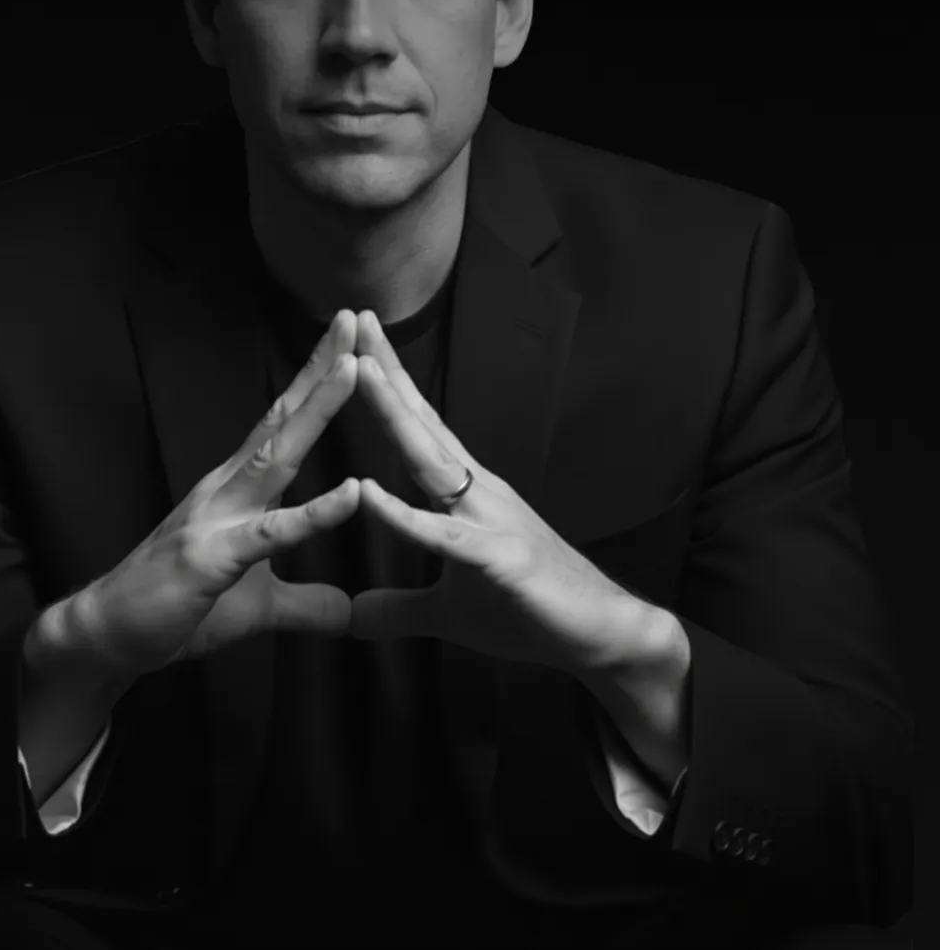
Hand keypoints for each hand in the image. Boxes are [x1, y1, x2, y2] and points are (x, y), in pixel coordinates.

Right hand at [76, 310, 362, 676]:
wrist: (105, 638)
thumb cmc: (176, 610)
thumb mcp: (257, 607)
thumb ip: (305, 603)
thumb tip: (348, 613)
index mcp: (237, 490)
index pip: (284, 425)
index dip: (316, 382)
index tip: (352, 341)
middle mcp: (226, 490)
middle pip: (283, 418)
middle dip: (320, 368)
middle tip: (353, 318)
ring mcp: (215, 519)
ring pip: (276, 456)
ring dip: (316, 408)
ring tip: (352, 368)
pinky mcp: (210, 559)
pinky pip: (270, 534)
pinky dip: (314, 514)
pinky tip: (352, 494)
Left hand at [349, 310, 640, 673]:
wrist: (601, 636)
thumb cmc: (529, 611)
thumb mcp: (449, 612)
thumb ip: (399, 607)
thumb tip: (354, 616)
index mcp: (465, 494)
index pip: (420, 429)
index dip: (389, 388)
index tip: (357, 345)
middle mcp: (477, 492)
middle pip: (422, 423)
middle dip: (388, 373)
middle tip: (358, 321)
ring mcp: (491, 520)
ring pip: (431, 460)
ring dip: (394, 413)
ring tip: (362, 370)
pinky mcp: (500, 559)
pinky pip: (443, 535)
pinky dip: (403, 515)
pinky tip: (368, 493)